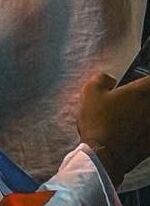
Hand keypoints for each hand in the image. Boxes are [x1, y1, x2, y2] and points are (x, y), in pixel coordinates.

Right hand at [78, 72, 149, 186]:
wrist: (104, 156)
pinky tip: (132, 131)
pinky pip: (149, 131)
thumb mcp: (90, 92)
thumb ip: (102, 79)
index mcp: (141, 92)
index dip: (145, 79)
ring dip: (144, 113)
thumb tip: (110, 79)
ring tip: (131, 115)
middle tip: (132, 98)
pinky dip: (144, 129)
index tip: (139, 80)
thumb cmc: (98, 122)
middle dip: (145, 96)